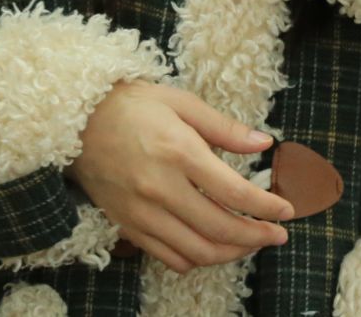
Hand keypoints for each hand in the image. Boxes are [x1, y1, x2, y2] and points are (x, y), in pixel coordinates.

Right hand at [67, 81, 292, 273]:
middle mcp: (161, 188)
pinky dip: (196, 260)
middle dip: (258, 237)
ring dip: (231, 254)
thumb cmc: (130, 105)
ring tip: (250, 244)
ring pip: (197, 251)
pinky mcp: (127, 225)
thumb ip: (224, 127)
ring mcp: (142, 212)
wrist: (73, 120)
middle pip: (221, 229)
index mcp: (179, 152)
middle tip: (278, 234)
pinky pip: (168, 257)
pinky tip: (211, 247)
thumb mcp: (180, 102)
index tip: (286, 211)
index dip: (266, 207)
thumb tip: (264, 144)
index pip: (234, 193)